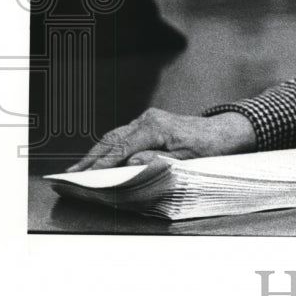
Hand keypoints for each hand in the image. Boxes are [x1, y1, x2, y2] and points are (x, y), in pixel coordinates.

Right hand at [66, 109, 256, 171]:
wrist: (223, 132)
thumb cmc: (208, 147)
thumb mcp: (185, 160)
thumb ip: (157, 161)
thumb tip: (131, 162)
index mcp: (155, 127)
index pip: (121, 147)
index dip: (101, 163)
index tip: (84, 176)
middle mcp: (148, 119)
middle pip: (112, 139)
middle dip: (91, 158)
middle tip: (72, 175)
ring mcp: (147, 119)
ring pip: (115, 136)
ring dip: (97, 152)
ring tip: (79, 169)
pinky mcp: (149, 123)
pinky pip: (123, 135)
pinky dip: (109, 147)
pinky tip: (100, 158)